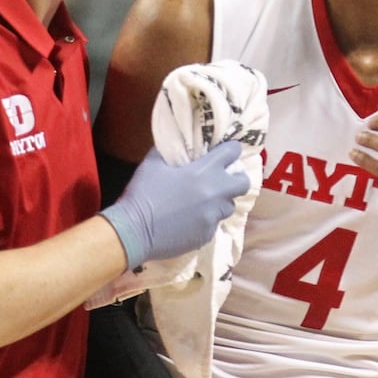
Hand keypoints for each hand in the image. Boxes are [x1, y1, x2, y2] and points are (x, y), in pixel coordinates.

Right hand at [101, 138, 249, 265]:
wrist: (134, 231)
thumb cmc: (142, 193)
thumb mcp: (152, 163)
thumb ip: (169, 151)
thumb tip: (174, 142)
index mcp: (204, 171)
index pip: (233, 152)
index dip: (231, 150)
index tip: (226, 152)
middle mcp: (215, 194)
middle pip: (243, 184)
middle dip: (236, 179)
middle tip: (224, 180)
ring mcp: (213, 217)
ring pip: (229, 207)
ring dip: (220, 202)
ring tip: (204, 202)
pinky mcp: (207, 235)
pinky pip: (214, 225)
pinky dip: (206, 220)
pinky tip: (190, 220)